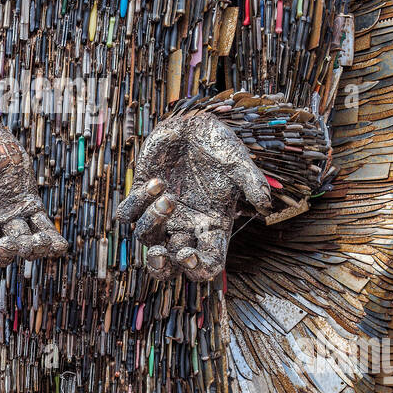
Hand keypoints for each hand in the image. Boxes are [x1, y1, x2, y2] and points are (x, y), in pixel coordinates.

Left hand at [116, 110, 271, 279]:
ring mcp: (162, 213)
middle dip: (160, 266)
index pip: (207, 264)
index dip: (198, 268)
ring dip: (154, 221)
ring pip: (146, 238)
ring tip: (168, 195)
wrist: (194, 124)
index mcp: (211, 228)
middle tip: (161, 252)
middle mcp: (185, 226)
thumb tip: (264, 205)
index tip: (189, 254)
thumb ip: (252, 183)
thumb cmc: (219, 146)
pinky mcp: (142, 195)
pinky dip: (136, 204)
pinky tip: (156, 182)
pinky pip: (127, 215)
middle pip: (167, 266)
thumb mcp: (239, 164)